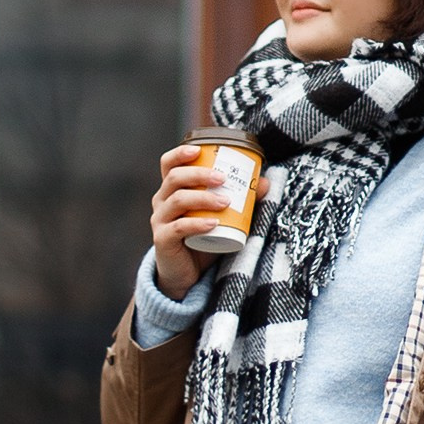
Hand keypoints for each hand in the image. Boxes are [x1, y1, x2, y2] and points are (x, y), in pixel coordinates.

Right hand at [150, 143, 235, 299]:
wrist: (187, 274)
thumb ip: (241, 200)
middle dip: (199, 174)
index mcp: (172, 189)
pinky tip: (213, 223)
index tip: (199, 150)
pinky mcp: (162, 239)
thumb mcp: (223, 216)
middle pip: (174, 178)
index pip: (168, 164)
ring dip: (203, 198)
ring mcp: (160, 220)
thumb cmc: (203, 239)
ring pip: (177, 200)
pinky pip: (177, 227)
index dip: (180, 153)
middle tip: (223, 178)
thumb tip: (263, 182)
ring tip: (225, 201)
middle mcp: (162, 201)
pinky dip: (197, 224)